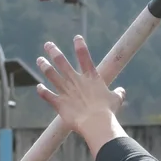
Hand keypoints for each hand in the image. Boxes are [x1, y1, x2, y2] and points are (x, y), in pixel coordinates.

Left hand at [35, 36, 126, 153]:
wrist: (96, 122)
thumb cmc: (108, 111)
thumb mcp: (116, 99)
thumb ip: (118, 93)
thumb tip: (121, 91)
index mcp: (91, 77)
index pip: (84, 56)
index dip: (80, 46)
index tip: (76, 37)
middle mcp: (76, 80)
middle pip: (61, 61)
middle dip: (54, 51)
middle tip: (48, 44)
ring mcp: (65, 91)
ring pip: (51, 74)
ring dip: (45, 66)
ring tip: (40, 60)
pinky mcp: (59, 103)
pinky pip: (47, 95)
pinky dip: (42, 91)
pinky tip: (38, 87)